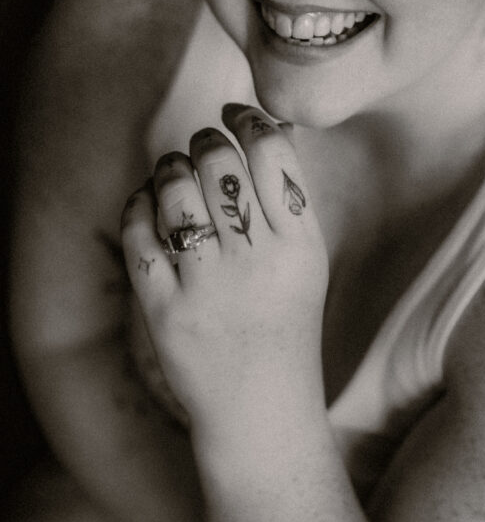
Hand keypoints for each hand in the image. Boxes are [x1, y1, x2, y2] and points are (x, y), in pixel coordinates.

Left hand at [120, 105, 328, 431]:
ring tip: (175, 170)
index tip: (235, 112)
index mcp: (300, 244)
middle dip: (206, 140)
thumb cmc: (286, 320)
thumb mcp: (308, 259)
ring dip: (170, 167)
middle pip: (220, 163)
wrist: (261, 408)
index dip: (249, 118)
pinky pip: (139, 236)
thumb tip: (265, 125)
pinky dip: (138, 206)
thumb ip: (290, 197)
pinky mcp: (165, 312)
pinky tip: (148, 202)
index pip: (271, 153)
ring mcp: (208, 288)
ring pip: (176, 191)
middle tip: (203, 145)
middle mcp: (256, 262)